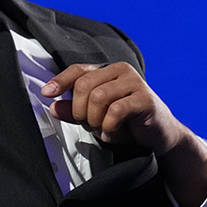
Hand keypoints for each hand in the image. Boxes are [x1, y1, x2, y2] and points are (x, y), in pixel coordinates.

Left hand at [42, 62, 206, 206]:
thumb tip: (53, 106)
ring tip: (102, 129)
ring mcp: (135, 82)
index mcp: (107, 71)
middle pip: (84, 85)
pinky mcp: (145, 99)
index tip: (46, 93)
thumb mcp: (95, 118)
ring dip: (94, 120)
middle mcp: (120, 70)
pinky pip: (115, 110)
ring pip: (98, 97)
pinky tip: (113, 133)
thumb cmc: (126, 124)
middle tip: (88, 124)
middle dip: (80, 110)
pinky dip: (109, 127)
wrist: (159, 136)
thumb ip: (74, 111)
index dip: (60, 81)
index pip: (78, 70)